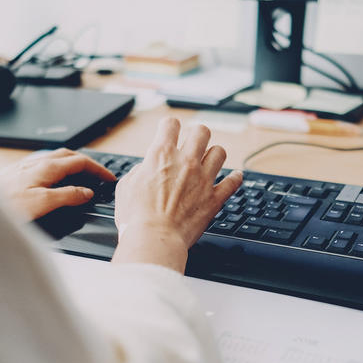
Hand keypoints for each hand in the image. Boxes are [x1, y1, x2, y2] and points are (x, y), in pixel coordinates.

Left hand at [0, 148, 115, 220]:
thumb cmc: (5, 205)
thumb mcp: (42, 203)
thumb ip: (67, 196)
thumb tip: (86, 192)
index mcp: (47, 167)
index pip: (81, 161)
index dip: (98, 169)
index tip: (109, 178)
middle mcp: (37, 162)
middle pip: (70, 155)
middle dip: (87, 164)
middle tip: (99, 176)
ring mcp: (26, 166)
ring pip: (56, 158)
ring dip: (73, 164)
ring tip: (82, 176)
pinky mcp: (17, 172)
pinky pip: (45, 164)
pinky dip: (59, 169)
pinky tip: (54, 179)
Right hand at [112, 118, 242, 272]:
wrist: (154, 239)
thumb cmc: (136, 217)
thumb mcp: (127, 186)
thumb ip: (140, 171)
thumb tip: (147, 169)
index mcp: (161, 155)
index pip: (170, 124)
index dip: (170, 126)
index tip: (170, 131)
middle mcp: (185, 162)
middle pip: (201, 131)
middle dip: (197, 134)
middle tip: (193, 143)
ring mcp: (203, 179)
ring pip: (220, 152)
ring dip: (214, 154)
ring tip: (209, 161)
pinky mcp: (214, 198)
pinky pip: (233, 182)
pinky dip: (235, 178)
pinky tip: (235, 177)